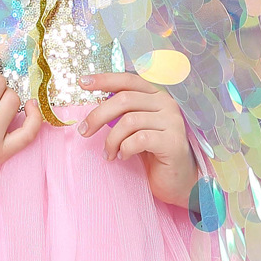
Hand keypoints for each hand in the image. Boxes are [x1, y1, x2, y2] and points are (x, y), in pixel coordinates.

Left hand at [75, 72, 198, 209]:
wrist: (178, 181)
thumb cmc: (154, 154)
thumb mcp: (136, 128)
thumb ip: (124, 113)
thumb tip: (95, 106)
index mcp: (156, 95)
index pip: (128, 80)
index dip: (105, 79)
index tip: (82, 83)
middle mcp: (167, 104)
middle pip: (124, 99)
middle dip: (98, 115)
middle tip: (84, 131)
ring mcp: (172, 121)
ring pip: (129, 121)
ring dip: (111, 140)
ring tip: (108, 154)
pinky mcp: (173, 142)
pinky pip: (139, 139)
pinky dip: (126, 149)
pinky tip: (124, 156)